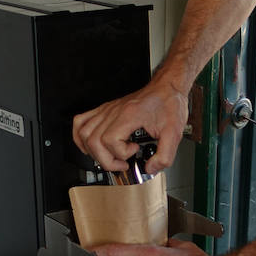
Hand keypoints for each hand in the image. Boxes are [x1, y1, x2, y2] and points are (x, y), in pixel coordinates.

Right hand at [72, 77, 188, 172]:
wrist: (166, 88)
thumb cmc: (168, 104)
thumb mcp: (174, 133)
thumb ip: (165, 155)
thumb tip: (151, 168)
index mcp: (129, 115)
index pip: (110, 140)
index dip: (121, 153)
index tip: (135, 151)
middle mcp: (114, 111)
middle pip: (93, 140)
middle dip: (106, 159)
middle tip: (122, 162)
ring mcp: (107, 110)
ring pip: (84, 133)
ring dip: (92, 151)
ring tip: (109, 156)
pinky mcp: (105, 109)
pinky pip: (81, 121)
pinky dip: (80, 137)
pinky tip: (90, 145)